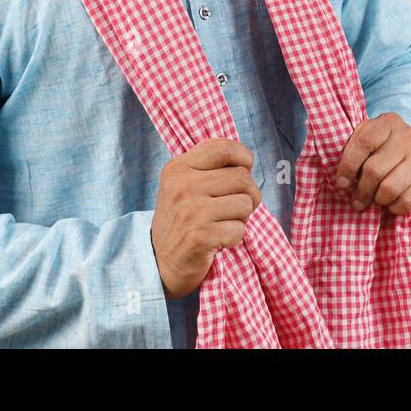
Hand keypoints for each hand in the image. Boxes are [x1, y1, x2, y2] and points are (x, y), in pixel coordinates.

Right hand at [150, 138, 261, 299]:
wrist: (161, 263)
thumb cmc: (182, 220)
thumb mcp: (184, 185)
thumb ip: (208, 168)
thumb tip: (247, 160)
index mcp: (178, 168)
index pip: (222, 147)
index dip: (243, 156)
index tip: (245, 168)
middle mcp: (182, 186)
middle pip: (242, 177)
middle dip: (249, 194)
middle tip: (235, 207)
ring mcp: (191, 211)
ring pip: (245, 203)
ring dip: (242, 217)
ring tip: (223, 223)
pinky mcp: (200, 237)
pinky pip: (240, 229)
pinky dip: (235, 238)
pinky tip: (219, 240)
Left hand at [333, 112, 410, 217]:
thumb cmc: (384, 154)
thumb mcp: (369, 145)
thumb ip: (353, 152)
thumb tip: (340, 180)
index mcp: (389, 122)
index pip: (364, 141)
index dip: (348, 165)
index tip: (341, 183)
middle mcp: (410, 136)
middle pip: (374, 169)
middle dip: (362, 190)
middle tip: (357, 200)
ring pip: (390, 188)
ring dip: (378, 200)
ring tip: (376, 200)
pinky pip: (407, 201)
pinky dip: (395, 208)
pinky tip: (393, 204)